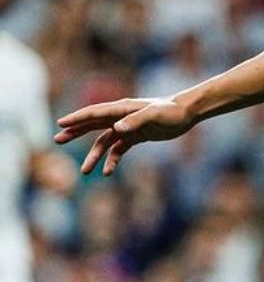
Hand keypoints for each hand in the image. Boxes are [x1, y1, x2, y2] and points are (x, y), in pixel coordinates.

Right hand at [54, 96, 195, 175]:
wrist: (187, 114)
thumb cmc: (171, 112)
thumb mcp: (154, 115)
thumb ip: (135, 121)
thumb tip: (116, 129)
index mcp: (122, 109)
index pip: (95, 113)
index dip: (77, 118)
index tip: (61, 124)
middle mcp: (122, 117)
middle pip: (93, 125)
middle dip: (75, 132)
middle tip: (58, 140)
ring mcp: (128, 127)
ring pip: (104, 141)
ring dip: (94, 155)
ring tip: (85, 171)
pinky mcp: (136, 136)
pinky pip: (119, 149)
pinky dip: (112, 160)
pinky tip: (108, 172)